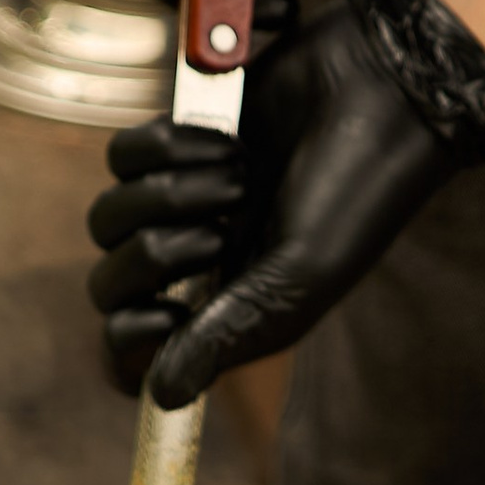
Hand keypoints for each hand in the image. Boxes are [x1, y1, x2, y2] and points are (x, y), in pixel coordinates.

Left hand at [87, 0, 484, 405]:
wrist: (376, 88)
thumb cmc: (354, 192)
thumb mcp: (297, 277)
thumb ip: (226, 335)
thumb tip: (158, 395)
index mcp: (229, 311)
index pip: (135, 351)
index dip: (129, 342)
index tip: (168, 312)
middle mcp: (201, 263)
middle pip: (109, 283)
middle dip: (156, 256)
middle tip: (220, 230)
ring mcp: (184, 203)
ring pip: (108, 216)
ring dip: (168, 194)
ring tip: (237, 175)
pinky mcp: (177, 143)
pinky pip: (124, 156)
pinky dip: (167, 147)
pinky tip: (228, 140)